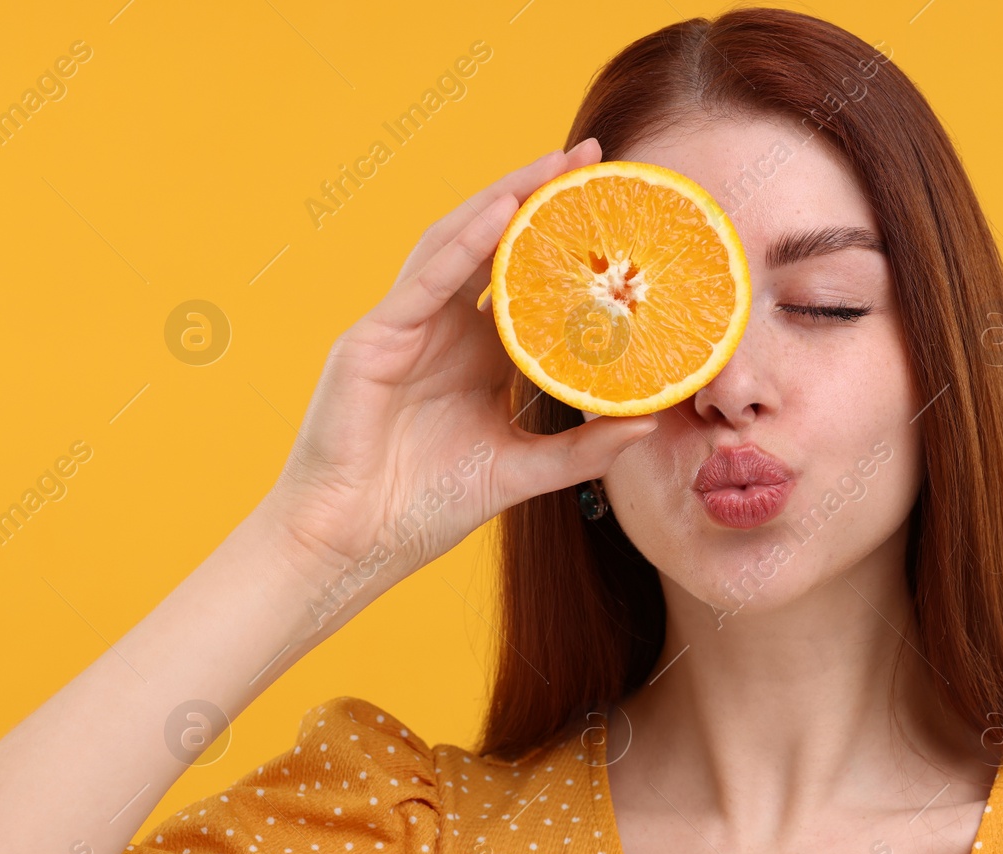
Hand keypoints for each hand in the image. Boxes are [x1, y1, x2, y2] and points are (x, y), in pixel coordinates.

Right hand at [258, 137, 656, 585]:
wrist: (352, 545)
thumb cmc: (424, 509)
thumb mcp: (523, 470)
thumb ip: (583, 448)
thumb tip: (650, 420)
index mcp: (477, 357)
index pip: (528, 282)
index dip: (568, 244)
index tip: (620, 210)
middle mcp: (443, 330)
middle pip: (495, 247)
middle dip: (540, 197)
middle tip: (593, 157)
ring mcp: (405, 328)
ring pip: (458, 245)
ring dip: (505, 198)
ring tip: (554, 165)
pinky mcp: (373, 339)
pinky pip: (424, 280)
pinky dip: (464, 242)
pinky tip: (501, 210)